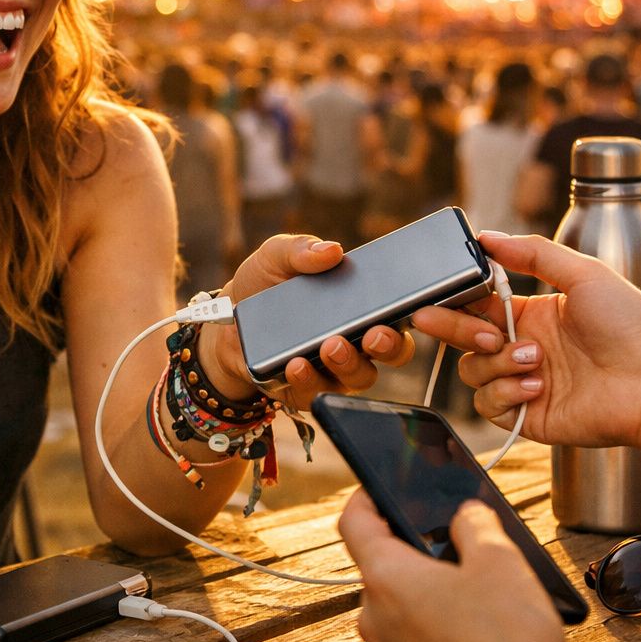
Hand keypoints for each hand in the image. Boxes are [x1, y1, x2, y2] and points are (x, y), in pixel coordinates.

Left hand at [200, 235, 416, 410]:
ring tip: (329, 346)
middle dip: (389, 346)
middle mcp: (357, 340)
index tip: (411, 306)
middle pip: (392, 352)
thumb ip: (302, 249)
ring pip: (359, 377)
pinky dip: (308, 379)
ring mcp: (334, 369)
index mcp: (360, 305)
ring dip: (349, 364)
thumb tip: (331, 250)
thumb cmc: (263, 285)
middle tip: (373, 335)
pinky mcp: (307, 389)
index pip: (399, 313)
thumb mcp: (278, 256)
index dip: (414, 313)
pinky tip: (296, 364)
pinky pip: (317, 392)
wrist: (226, 321)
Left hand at [339, 491, 570, 641]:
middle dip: (413, 558)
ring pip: (393, 613)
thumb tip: (465, 517)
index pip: (354, 523)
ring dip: (421, 602)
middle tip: (454, 554)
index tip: (377, 492)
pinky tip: (463, 641)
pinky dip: (426, 641)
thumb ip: (475, 525)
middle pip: (381, 570)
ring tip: (469, 604)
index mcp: (387, 577)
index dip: (365, 499)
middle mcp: (373, 618)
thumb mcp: (501, 560)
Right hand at [412, 233, 640, 463]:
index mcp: (532, 312)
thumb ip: (533, 252)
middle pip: (461, 337)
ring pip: (471, 370)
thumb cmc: (632, 326)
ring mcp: (523, 381)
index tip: (447, 293)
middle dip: (455, 330)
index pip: (476, 302)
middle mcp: (522, 346)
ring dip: (497, 363)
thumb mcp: (585, 274)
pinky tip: (537, 386)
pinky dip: (505, 393)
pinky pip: (487, 404)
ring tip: (537, 360)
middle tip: (485, 333)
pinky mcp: (526, 415)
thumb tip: (487, 237)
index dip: (457, 298)